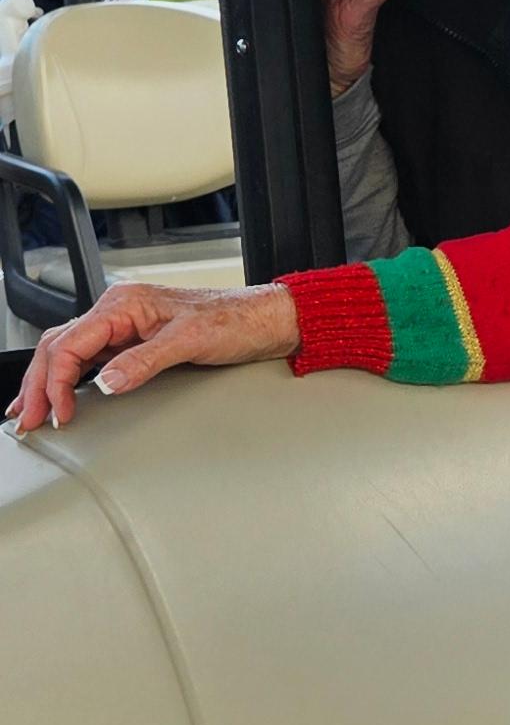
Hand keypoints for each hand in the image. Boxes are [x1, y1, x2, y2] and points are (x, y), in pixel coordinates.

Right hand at [8, 276, 300, 433]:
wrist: (267, 319)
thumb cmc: (236, 320)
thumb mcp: (190, 341)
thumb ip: (144, 361)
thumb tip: (106, 383)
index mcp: (123, 303)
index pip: (70, 343)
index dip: (57, 381)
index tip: (58, 413)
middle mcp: (118, 311)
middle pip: (59, 347)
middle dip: (39, 385)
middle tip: (28, 421)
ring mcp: (124, 326)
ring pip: (68, 352)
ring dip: (47, 382)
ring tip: (29, 412)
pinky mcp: (135, 341)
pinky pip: (89, 359)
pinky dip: (69, 379)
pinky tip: (59, 395)